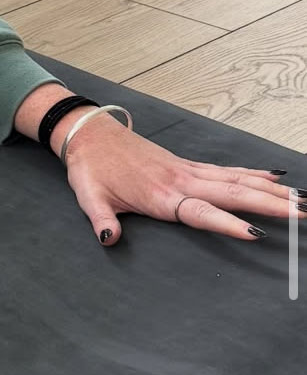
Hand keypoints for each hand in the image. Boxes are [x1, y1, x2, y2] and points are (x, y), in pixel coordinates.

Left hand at [61, 112, 306, 244]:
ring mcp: (186, 170)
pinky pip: (226, 170)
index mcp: (160, 195)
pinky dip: (252, 173)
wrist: (88, 134)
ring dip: (270, 190)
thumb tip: (109, 239)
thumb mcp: (89, 197)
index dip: (226, 223)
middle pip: (231, 194)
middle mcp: (180, 181)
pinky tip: (274, 177)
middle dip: (269, 205)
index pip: (199, 212)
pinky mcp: (186, 164)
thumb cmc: (90, 168)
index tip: (255, 233)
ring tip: (302, 201)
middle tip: (303, 214)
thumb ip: (101, 220)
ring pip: (236, 180)